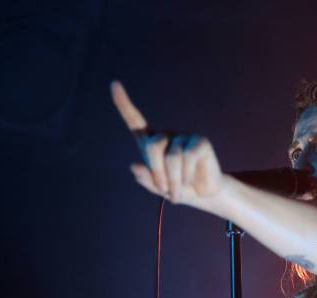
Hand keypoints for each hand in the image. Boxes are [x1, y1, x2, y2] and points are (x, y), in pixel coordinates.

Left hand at [111, 80, 224, 205]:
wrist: (203, 194)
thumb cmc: (177, 188)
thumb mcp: (157, 188)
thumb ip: (145, 179)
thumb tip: (134, 166)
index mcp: (150, 143)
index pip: (134, 120)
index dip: (123, 103)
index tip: (114, 84)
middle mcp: (166, 136)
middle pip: (153, 146)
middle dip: (157, 171)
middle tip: (164, 189)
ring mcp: (183, 137)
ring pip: (172, 157)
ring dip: (174, 180)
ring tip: (177, 192)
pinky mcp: (200, 142)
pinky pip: (189, 156)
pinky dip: (186, 174)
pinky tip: (189, 181)